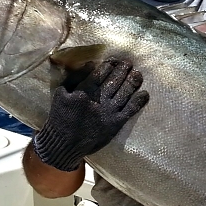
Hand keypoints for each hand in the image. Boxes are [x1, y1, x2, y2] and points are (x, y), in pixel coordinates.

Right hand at [33, 58, 148, 171]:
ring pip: (124, 93)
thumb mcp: (61, 93)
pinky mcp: (115, 124)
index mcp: (83, 91)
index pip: (100, 74)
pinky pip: (130, 110)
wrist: (64, 144)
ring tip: (138, 74)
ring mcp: (107, 112)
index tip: (114, 61)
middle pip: (114, 81)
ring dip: (132, 82)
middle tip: (128, 64)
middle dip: (123, 70)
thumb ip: (75, 77)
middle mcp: (97, 100)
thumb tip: (91, 64)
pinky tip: (145, 94)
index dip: (109, 65)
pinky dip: (138, 101)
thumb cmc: (60, 117)